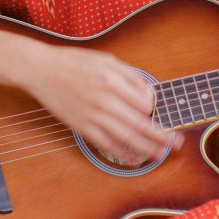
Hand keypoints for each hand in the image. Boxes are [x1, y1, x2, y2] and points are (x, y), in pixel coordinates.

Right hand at [22, 45, 182, 165]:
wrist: (41, 70)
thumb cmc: (74, 62)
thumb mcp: (106, 59)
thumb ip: (130, 76)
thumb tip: (149, 95)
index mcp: (112, 80)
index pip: (144, 102)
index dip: (154, 109)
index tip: (157, 110)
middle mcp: (104, 100)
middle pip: (140, 124)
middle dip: (161, 136)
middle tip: (177, 144)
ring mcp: (92, 116)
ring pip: (125, 137)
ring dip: (146, 149)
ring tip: (161, 155)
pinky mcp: (81, 127)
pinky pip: (106, 144)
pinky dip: (122, 153)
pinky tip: (134, 158)